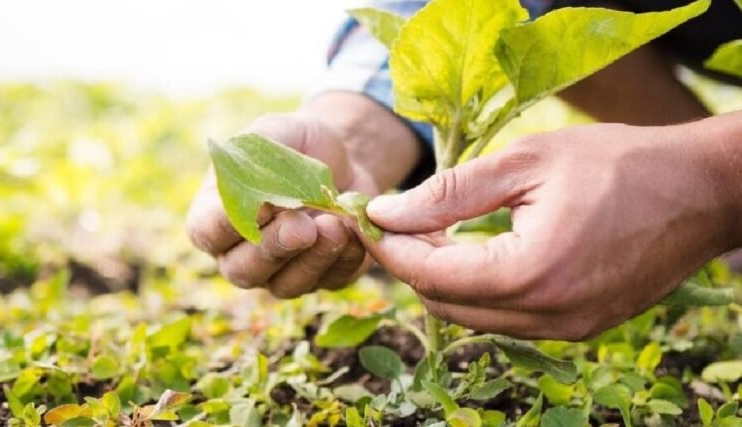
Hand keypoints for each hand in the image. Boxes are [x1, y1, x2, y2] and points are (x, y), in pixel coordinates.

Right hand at [187, 113, 377, 297]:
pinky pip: (330, 281)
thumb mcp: (276, 132)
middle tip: (302, 226)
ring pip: (286, 285)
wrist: (345, 159)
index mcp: (217, 215)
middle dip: (274, 248)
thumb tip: (259, 197)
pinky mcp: (323, 277)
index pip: (207, 232)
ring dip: (312, 259)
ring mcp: (281, 272)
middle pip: (243, 270)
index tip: (260, 205)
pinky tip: (354, 232)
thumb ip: (257, 157)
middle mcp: (242, 253)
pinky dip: (344, 259)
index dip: (228, 225)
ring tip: (334, 225)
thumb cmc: (297, 144)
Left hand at [363, 122, 739, 340]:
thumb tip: (385, 212)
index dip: (390, 247)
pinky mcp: (579, 327)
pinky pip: (507, 319)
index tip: (368, 219)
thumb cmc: (618, 163)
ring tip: (431, 232)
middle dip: (411, 264)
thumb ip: (449, 193)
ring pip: (473, 317)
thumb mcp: (525, 163)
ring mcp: (565, 329)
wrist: (700, 190)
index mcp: (530, 273)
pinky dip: (479, 290)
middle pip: (445, 304)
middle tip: (395, 222)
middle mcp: (546, 316)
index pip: (431, 274)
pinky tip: (475, 252)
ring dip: (443, 279)